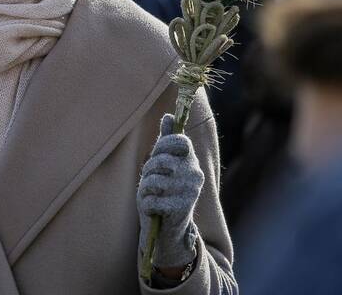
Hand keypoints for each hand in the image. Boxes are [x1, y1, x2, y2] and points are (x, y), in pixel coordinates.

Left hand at [137, 114, 203, 270]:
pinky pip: (150, 199)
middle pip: (161, 160)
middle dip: (149, 170)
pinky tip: (154, 209)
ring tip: (153, 195)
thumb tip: (168, 115)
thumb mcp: (164, 163)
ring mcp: (189, 193)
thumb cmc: (164, 189)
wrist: (169, 226)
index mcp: (192, 162)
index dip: (163, 145)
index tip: (157, 153)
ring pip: (153, 181)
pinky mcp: (180, 210)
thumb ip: (166, 140)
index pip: (179, 142)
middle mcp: (195, 175)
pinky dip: (147, 204)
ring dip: (146, 189)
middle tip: (152, 180)